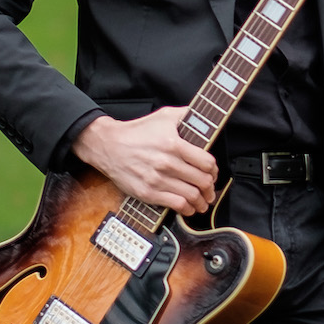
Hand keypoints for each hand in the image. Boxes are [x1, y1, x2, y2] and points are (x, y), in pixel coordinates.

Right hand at [71, 110, 216, 214]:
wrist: (109, 145)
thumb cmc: (137, 131)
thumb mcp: (164, 116)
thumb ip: (187, 115)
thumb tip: (205, 117)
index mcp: (174, 144)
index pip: (207, 163)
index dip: (214, 170)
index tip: (213, 173)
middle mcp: (167, 163)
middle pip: (202, 181)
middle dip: (210, 187)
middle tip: (210, 189)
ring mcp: (157, 180)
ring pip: (192, 196)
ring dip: (202, 201)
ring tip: (203, 201)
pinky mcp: (148, 193)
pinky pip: (176, 205)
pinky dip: (187, 209)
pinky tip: (189, 207)